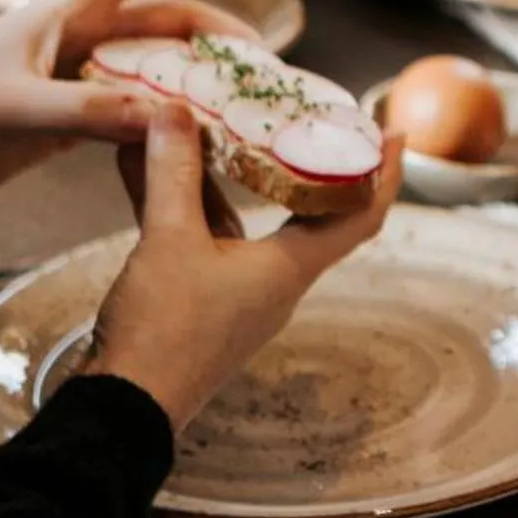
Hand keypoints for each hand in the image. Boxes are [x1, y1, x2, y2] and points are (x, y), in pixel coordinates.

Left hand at [0, 0, 254, 242]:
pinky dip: (173, 128)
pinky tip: (200, 145)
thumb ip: (88, 112)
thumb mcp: (15, 107)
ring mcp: (78, 80)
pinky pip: (140, 117)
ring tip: (244, 109)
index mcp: (62, 12)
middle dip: (218, 35)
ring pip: (158, 73)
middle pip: (167, 24)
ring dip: (199, 86)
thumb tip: (167, 117)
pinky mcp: (75, 121)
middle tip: (266, 65)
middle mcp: (78, 38)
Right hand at [86, 103, 400, 430]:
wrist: (122, 407)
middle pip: (304, 208)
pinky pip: (199, 232)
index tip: (394, 132)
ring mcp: (237, 288)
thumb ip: (173, 172)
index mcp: (291, 269)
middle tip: (297, 110)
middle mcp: (275, 278)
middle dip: (299, 157)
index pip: (360, 217)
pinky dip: (179, 196)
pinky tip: (145, 156)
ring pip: (240, 215)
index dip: (383, 174)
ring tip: (204, 114)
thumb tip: (173, 111)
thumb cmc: (162, 332)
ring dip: (221, 170)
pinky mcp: (199, 294)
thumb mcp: (168, 240)